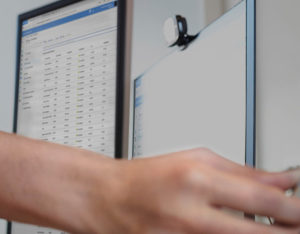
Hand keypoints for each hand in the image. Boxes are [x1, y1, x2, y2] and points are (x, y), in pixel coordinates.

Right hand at [94, 148, 299, 232]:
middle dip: (287, 232)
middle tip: (296, 226)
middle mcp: (190, 214)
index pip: (263, 200)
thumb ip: (243, 173)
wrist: (105, 199)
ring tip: (270, 231)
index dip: (295, 210)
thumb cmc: (145, 178)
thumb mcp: (194, 159)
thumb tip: (283, 183)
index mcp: (195, 179)